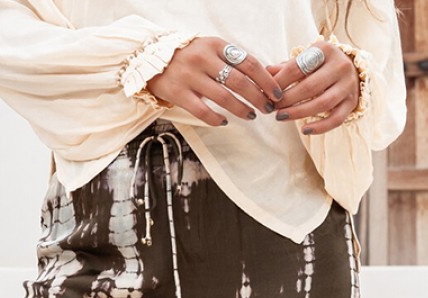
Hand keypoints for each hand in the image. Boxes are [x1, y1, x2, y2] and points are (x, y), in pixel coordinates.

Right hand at [147, 36, 283, 127]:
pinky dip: (216, 118)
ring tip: (252, 115)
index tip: (277, 92)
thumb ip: (231, 60)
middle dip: (258, 97)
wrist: (151, 58)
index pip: (248, 63)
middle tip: (268, 107)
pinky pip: (202, 111)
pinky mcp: (178, 93)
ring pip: (223, 97)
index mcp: (216, 45)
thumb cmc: (188, 56)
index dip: (266, 80)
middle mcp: (204, 58)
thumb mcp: (210, 49)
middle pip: (239, 81)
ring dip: (242, 109)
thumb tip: (262, 77)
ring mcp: (190, 76)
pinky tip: (225, 121)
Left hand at [267, 39, 360, 133]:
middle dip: (288, 99)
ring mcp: (348, 85)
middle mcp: (340, 65)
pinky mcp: (352, 102)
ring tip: (281, 117)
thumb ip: (286, 67)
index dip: (280, 82)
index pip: (298, 67)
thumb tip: (265, 73)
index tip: (267, 93)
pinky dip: (320, 127)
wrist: (352, 70)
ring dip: (299, 113)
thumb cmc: (321, 66)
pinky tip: (304, 130)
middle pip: (310, 87)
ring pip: (322, 104)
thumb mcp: (306, 60)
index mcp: (325, 50)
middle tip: (273, 108)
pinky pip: (336, 119)